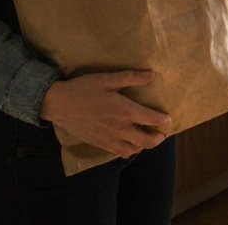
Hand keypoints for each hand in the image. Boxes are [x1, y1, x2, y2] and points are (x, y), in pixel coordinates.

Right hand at [39, 70, 171, 158]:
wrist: (59, 105)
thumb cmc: (84, 89)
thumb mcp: (108, 78)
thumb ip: (131, 77)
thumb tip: (152, 75)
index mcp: (125, 111)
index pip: (152, 120)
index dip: (163, 121)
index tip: (168, 119)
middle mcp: (120, 129)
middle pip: (147, 142)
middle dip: (158, 139)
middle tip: (161, 133)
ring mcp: (110, 139)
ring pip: (133, 150)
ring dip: (143, 145)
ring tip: (145, 137)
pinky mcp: (100, 144)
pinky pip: (119, 153)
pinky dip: (128, 149)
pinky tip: (128, 142)